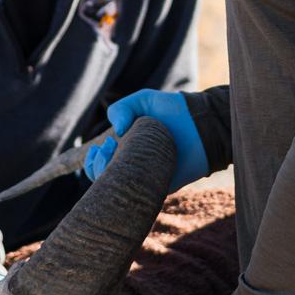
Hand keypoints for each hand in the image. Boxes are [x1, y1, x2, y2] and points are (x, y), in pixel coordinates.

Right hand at [82, 90, 207, 187]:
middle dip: (97, 168)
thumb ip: (121, 108)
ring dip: (110, 176)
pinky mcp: (161, 187)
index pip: (99, 166)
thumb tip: (116, 132)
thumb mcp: (143, 100)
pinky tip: (133, 169)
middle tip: (108, 150)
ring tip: (119, 157)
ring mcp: (146, 178)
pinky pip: (140, 194)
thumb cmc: (173, 110)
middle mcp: (132, 166)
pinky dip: (130, 184)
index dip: (92, 162)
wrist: (202, 122)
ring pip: (117, 190)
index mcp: (125, 150)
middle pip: (103, 181)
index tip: (98, 150)